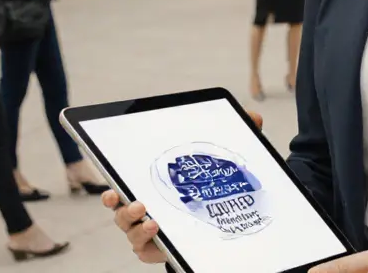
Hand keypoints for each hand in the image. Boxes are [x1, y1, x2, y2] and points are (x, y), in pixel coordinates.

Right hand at [102, 110, 261, 264]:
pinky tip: (159, 236)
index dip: (115, 184)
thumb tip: (253, 116)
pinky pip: (146, 251)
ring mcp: (149, 233)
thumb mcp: (224, 163)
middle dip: (123, 208)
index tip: (114, 183)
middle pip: (121, 211)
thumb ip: (237, 140)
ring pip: (131, 232)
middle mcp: (144, 210)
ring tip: (152, 222)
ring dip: (137, 228)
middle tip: (138, 203)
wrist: (221, 222)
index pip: (125, 184)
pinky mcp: (159, 249)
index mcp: (153, 187)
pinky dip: (149, 244)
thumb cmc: (210, 188)